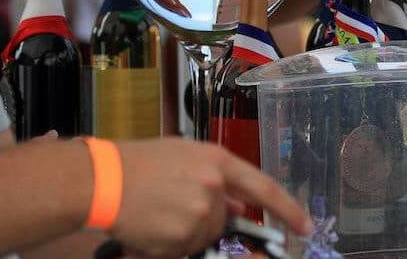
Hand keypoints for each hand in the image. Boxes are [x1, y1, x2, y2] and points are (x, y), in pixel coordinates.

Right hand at [108, 138, 309, 256]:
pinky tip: (152, 225)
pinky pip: (184, 250)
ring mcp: (198, 212)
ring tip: (158, 212)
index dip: (289, 210)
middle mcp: (214, 186)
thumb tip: (238, 207)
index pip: (265, 189)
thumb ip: (217, 180)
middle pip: (224, 220)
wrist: (102, 179)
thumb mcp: (184, 158)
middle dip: (205, 220)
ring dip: (185, 233)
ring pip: (204, 236)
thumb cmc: (139, 163)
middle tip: (173, 207)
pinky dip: (170, 245)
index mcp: (218, 161)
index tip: (304, 227)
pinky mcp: (181, 236)